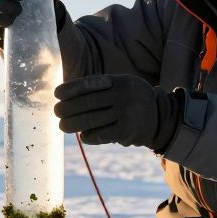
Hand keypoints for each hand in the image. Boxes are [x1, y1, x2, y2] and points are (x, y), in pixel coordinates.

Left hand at [53, 74, 182, 151]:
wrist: (159, 116)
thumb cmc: (130, 98)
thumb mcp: (120, 84)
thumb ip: (99, 87)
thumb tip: (67, 94)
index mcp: (117, 81)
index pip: (89, 84)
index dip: (70, 89)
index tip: (57, 94)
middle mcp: (121, 96)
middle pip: (87, 104)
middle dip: (67, 109)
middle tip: (57, 112)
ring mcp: (124, 115)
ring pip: (91, 121)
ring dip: (73, 124)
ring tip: (63, 126)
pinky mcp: (125, 132)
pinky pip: (100, 135)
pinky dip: (88, 136)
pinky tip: (83, 135)